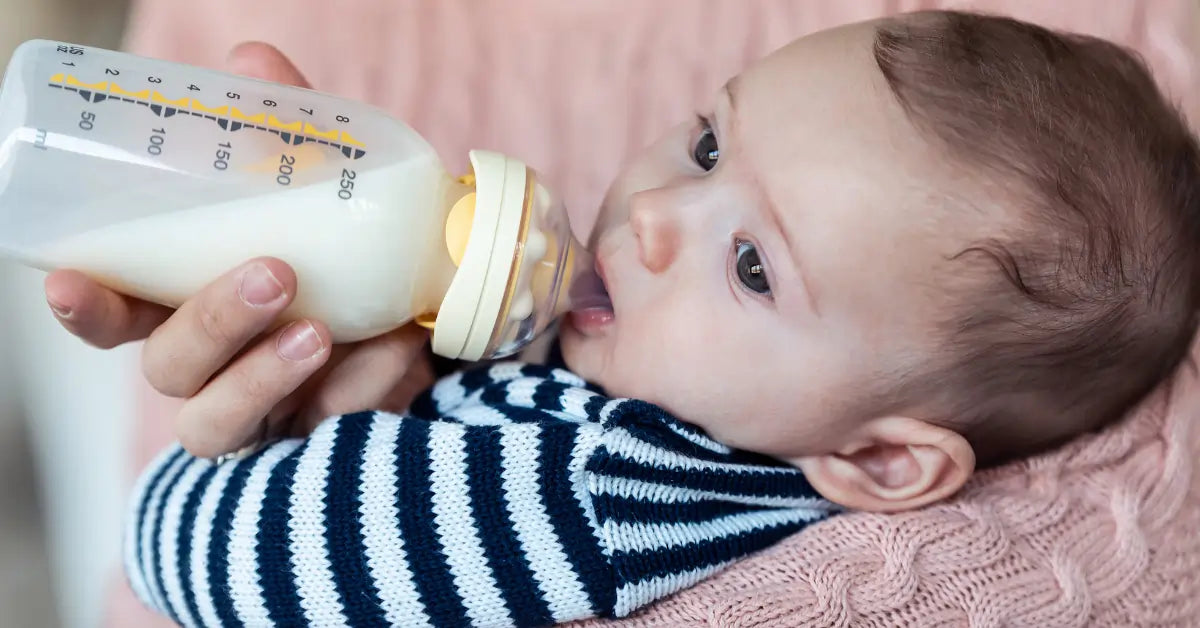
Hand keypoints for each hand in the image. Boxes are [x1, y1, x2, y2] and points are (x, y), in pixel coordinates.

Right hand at [44, 43, 434, 457]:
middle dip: (211, 323)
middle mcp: (213, 366)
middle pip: (170, 368)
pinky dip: (364, 385)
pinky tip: (400, 346)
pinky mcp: (323, 438)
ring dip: (267, 374)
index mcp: (187, 303)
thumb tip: (253, 60)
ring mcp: (266, 409)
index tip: (72, 283)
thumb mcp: (320, 185)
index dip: (88, 306)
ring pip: (222, 422)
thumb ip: (285, 130)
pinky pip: (327, 429)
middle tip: (273, 274)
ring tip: (323, 331)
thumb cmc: (346, 248)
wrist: (436, 308)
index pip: (115, 316)